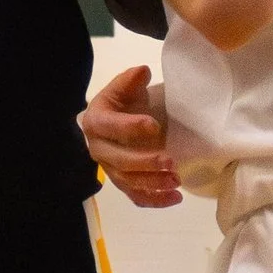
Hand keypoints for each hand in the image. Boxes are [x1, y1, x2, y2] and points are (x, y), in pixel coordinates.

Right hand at [78, 60, 180, 208]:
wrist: (115, 121)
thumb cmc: (121, 103)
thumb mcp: (124, 88)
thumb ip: (130, 81)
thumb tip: (142, 72)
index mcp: (96, 123)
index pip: (110, 127)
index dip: (130, 128)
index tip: (154, 126)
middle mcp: (99, 150)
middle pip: (119, 161)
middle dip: (145, 163)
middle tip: (170, 161)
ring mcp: (110, 170)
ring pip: (128, 182)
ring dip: (152, 184)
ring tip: (176, 180)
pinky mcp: (122, 183)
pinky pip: (135, 196)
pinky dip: (154, 200)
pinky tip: (175, 198)